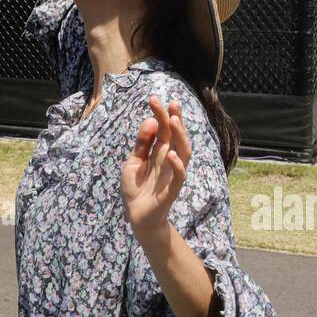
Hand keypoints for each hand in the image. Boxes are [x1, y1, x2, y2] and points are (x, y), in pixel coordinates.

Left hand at [121, 96, 192, 241]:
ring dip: (180, 136)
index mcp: (159, 152)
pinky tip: (171, 154)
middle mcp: (169, 160)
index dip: (161, 114)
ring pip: (184, 152)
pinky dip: (177, 165)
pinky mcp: (172, 190)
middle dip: (176, 119)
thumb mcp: (133, 161)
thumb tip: (150, 120)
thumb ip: (142, 143)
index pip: (164, 129)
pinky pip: (180, 176)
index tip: (153, 99)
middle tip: (172, 104)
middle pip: (177, 136)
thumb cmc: (136, 188)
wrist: (136, 216)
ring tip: (174, 121)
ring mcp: (172, 174)